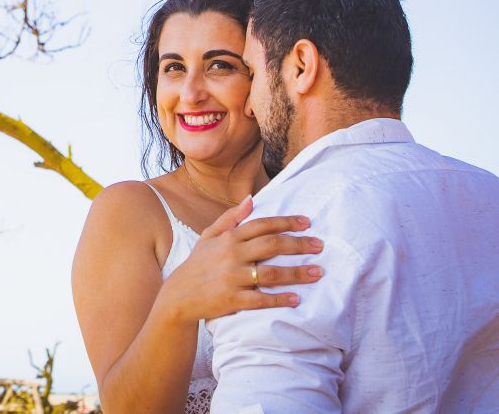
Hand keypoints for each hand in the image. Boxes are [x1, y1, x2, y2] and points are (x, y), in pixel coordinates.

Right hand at [157, 196, 322, 324]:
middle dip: (298, 244)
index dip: (285, 222)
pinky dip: (279, 299)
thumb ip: (230, 218)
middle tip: (319, 246)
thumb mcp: (208, 236)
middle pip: (271, 245)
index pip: (262, 225)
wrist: (178, 296)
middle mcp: (231, 255)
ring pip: (271, 273)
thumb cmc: (197, 265)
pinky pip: (261, 299)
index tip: (306, 222)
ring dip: (296, 273)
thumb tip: (251, 198)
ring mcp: (232, 278)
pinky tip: (296, 299)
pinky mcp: (233, 299)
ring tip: (317, 272)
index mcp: (228, 238)